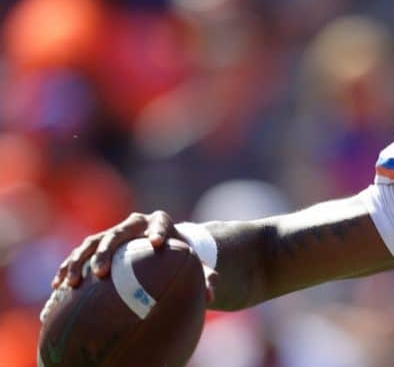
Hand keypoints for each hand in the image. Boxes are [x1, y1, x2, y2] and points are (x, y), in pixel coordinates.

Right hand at [50, 210, 216, 303]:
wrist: (162, 246)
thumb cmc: (179, 256)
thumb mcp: (194, 262)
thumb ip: (205, 275)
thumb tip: (212, 293)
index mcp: (161, 223)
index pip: (160, 223)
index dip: (158, 231)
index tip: (157, 243)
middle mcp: (134, 224)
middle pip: (117, 233)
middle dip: (107, 251)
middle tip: (101, 273)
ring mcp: (113, 233)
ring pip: (91, 243)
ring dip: (78, 262)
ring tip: (70, 283)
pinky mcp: (97, 245)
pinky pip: (78, 255)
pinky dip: (67, 268)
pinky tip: (58, 288)